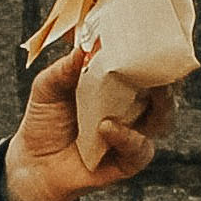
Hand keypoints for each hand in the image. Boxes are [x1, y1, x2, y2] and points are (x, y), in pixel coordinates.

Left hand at [3, 46, 176, 200]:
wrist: (33, 164)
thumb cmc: (44, 120)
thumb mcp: (47, 87)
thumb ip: (64, 68)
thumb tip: (83, 48)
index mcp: (115, 84)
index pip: (142, 63)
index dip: (152, 51)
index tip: (153, 36)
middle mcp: (130, 107)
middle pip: (163, 88)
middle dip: (167, 74)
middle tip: (159, 61)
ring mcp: (131, 133)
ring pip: (162, 117)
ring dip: (161, 103)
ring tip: (152, 91)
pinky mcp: (126, 161)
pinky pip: (138, 149)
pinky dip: (126, 137)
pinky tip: (107, 127)